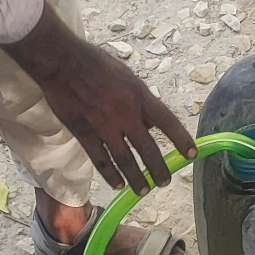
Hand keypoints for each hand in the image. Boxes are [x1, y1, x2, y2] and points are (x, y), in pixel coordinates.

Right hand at [9, 8, 196, 193]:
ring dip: (137, 178)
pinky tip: (118, 185)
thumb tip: (151, 124)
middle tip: (164, 182)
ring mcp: (104, 127)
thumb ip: (140, 101)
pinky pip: (101, 160)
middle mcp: (125, 114)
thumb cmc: (96, 64)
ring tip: (144, 191)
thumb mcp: (127, 76)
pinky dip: (111, 175)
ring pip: (125, 160)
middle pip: (148, 149)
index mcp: (139, 96)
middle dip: (159, 169)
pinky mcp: (85, 134)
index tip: (192, 154)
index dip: (181, 140)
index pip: (167, 123)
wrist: (63, 63)